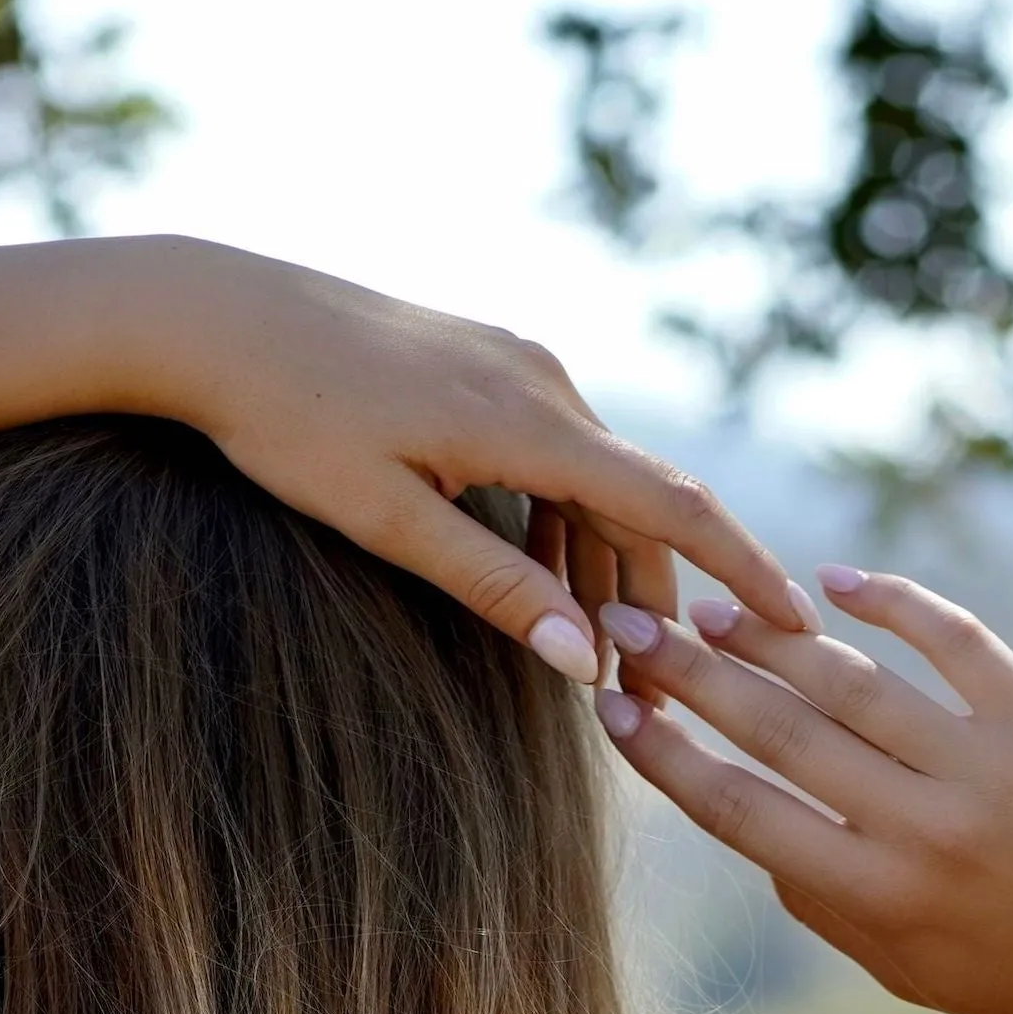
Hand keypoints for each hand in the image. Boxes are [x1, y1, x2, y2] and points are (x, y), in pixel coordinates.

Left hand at [177, 244, 807, 675]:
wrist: (214, 315)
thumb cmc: (285, 422)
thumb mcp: (387, 524)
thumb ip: (491, 589)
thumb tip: (582, 663)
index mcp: (529, 421)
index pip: (673, 505)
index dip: (743, 571)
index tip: (798, 627)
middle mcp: (541, 379)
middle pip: (642, 506)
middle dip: (658, 602)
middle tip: (652, 698)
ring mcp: (516, 362)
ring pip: (600, 481)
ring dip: (606, 569)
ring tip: (590, 660)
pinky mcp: (485, 363)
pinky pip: (558, 454)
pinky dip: (568, 524)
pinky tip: (541, 582)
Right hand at [599, 561, 1012, 1013]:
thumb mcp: (908, 971)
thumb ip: (826, 906)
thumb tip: (751, 832)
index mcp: (879, 899)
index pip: (742, 814)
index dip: (666, 758)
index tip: (611, 712)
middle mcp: (921, 830)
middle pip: (780, 733)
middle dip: (693, 676)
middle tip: (632, 629)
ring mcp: (982, 767)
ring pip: (850, 681)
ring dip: (769, 638)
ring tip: (711, 611)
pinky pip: (951, 638)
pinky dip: (891, 601)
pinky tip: (834, 583)